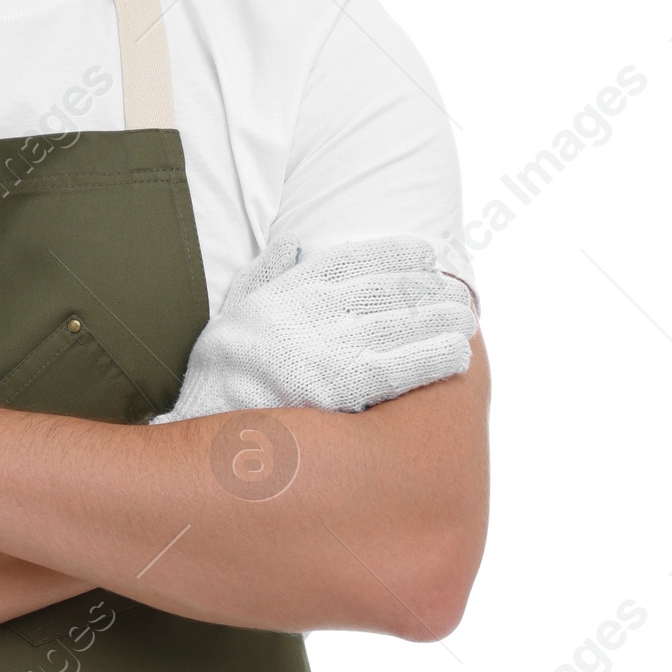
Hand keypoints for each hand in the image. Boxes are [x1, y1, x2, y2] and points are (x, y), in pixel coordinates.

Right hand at [152, 237, 476, 422]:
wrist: (206, 423)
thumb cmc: (223, 373)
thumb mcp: (236, 310)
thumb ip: (266, 276)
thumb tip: (293, 248)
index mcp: (290, 288)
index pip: (355, 258)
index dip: (396, 252)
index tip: (424, 254)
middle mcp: (312, 309)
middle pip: (387, 288)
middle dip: (427, 287)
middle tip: (456, 293)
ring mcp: (328, 346)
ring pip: (402, 322)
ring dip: (441, 318)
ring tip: (465, 320)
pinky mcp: (342, 387)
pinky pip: (402, 366)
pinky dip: (434, 355)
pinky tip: (458, 353)